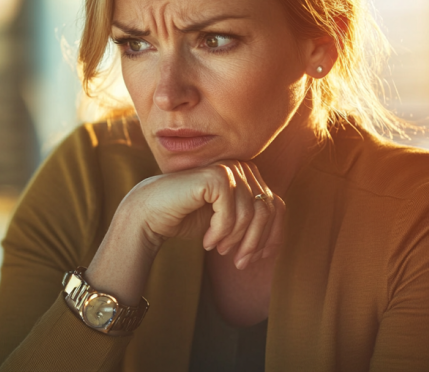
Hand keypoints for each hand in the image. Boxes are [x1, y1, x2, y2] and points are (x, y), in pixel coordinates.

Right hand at [85, 160, 284, 304]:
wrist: (150, 212)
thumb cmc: (187, 217)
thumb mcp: (227, 221)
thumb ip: (251, 221)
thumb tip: (277, 242)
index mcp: (247, 174)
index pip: (276, 206)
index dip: (271, 237)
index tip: (257, 259)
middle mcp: (240, 166)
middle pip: (267, 210)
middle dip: (255, 242)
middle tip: (239, 262)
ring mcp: (227, 168)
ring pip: (252, 214)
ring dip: (236, 239)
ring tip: (219, 250)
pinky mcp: (214, 177)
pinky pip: (231, 213)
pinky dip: (221, 233)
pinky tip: (207, 242)